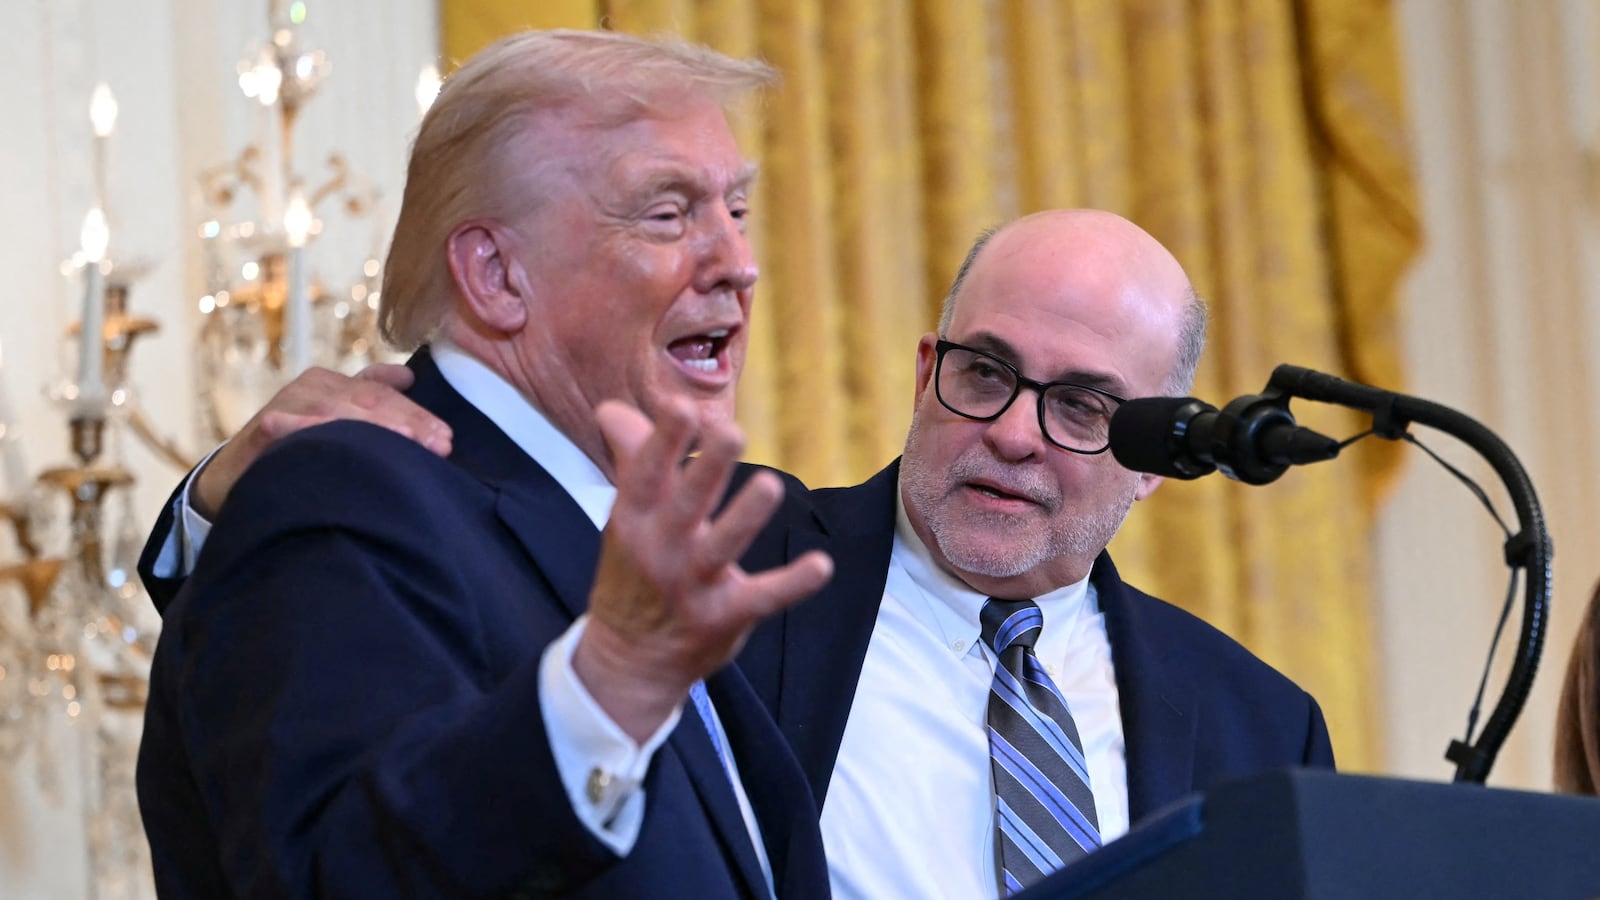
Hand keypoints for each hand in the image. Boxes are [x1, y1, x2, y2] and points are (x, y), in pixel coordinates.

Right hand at [193, 364, 451, 517]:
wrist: (236, 477)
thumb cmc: (298, 450)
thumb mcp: (338, 420)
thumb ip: (371, 397)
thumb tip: (408, 377)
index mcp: (336, 383)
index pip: (386, 395)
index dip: (417, 416)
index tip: (446, 440)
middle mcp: (314, 387)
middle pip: (369, 401)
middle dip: (407, 424)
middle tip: (437, 446)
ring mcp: (289, 404)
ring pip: (339, 413)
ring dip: (373, 428)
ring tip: (406, 446)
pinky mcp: (265, 428)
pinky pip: (296, 429)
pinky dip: (316, 432)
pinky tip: (337, 443)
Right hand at [574, 400, 832, 742]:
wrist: (629, 661)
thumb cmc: (635, 570)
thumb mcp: (627, 517)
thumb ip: (632, 458)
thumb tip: (612, 406)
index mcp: (635, 519)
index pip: (645, 474)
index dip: (664, 440)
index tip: (683, 407)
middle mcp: (662, 550)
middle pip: (686, 504)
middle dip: (708, 468)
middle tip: (733, 432)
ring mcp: (694, 585)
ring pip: (722, 547)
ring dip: (745, 517)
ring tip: (770, 485)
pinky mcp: (726, 615)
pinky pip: (763, 597)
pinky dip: (793, 584)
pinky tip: (822, 565)